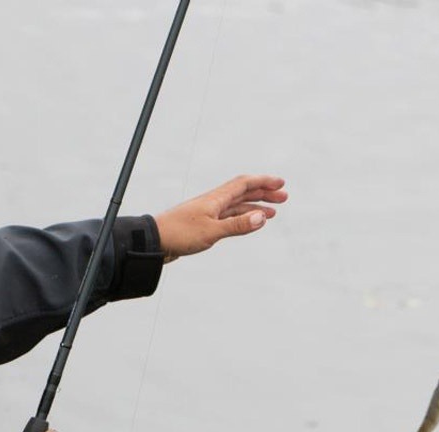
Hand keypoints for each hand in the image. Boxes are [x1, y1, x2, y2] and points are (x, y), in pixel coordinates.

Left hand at [155, 175, 287, 260]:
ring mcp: (208, 213)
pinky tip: (249, 223)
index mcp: (215, 199)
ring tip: (272, 213)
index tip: (281, 183)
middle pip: (243, 193)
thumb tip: (262, 217)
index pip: (244, 184)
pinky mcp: (203, 225)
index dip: (263, 182)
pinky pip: (229, 218)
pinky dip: (242, 219)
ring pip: (237, 206)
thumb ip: (237, 225)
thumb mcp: (211, 232)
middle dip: (264, 193)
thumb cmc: (179, 234)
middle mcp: (213, 203)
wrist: (154, 242)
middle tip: (283, 198)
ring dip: (255, 207)